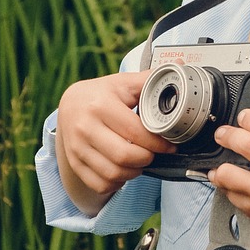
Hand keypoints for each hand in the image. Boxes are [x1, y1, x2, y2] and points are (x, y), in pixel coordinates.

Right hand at [56, 72, 173, 208]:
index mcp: (100, 105)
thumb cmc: (101, 94)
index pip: (135, 132)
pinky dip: (117, 182)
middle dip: (147, 159)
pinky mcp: (74, 163)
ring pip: (113, 174)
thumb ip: (150, 78)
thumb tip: (179, 65)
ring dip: (134, 172)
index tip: (170, 145)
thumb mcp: (123, 83)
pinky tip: (123, 170)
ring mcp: (76, 147)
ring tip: (140, 161)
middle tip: (154, 153)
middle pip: (125, 157)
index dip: (158, 143)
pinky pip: (100, 184)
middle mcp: (84, 127)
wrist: (69, 104)